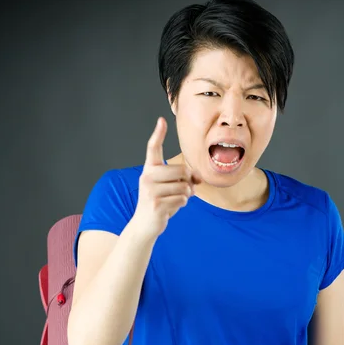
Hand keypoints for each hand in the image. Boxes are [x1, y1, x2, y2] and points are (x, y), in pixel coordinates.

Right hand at [132, 117, 200, 239]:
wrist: (145, 224)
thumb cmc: (160, 202)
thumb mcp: (171, 188)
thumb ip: (184, 179)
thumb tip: (198, 178)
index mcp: (150, 169)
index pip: (153, 148)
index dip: (158, 134)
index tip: (162, 120)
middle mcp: (147, 176)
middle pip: (182, 170)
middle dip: (188, 182)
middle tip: (182, 191)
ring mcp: (150, 190)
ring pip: (185, 186)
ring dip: (186, 195)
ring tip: (174, 200)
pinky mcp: (156, 203)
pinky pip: (182, 199)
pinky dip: (182, 204)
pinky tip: (170, 208)